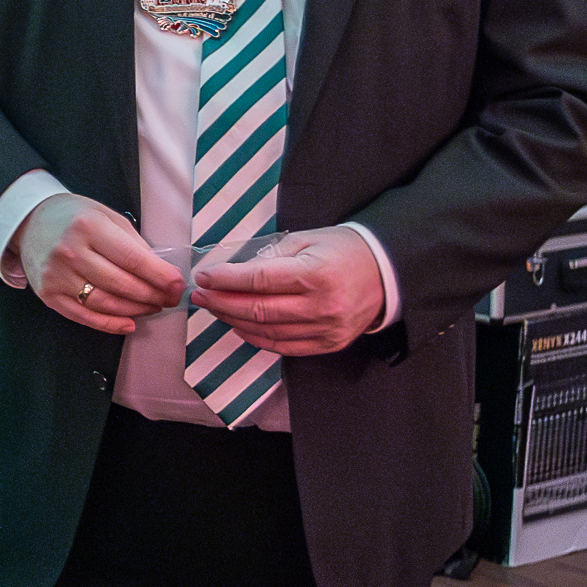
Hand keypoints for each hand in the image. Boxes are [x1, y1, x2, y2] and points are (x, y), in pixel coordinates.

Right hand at [14, 194, 185, 334]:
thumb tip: (160, 272)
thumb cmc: (73, 218)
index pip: (133, 259)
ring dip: (135, 310)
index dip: (161, 276)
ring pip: (105, 303)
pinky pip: (84, 316)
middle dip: (152, 295)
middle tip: (169, 298)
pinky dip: (110, 324)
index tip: (177, 285)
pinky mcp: (49, 294)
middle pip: (122, 284)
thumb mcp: (107, 216)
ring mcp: (57, 276)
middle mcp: (70, 251)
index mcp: (89, 227)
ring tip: (151, 307)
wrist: (30, 222)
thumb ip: (133, 242)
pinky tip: (128, 322)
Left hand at [191, 227, 385, 355]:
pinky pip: (283, 347)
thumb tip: (232, 272)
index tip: (205, 276)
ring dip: (234, 321)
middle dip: (222, 303)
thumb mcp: (306, 240)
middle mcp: (322, 306)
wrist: (385, 272)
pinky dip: (256, 338)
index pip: (259, 280)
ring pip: (267, 332)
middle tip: (201, 295)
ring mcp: (326, 329)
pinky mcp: (328, 344)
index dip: (226, 279)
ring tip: (215, 309)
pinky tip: (239, 325)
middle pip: (259, 309)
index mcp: (316, 273)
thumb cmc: (342, 250)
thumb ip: (269, 257)